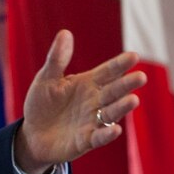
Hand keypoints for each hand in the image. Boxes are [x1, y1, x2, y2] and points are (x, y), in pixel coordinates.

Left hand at [14, 30, 145, 172]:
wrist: (31, 134)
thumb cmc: (41, 104)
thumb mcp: (46, 78)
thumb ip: (57, 58)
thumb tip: (65, 32)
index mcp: (88, 83)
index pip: (108, 71)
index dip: (120, 64)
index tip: (134, 56)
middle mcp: (95, 101)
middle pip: (114, 91)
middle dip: (127, 84)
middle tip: (141, 77)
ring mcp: (92, 121)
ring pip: (111, 113)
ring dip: (122, 107)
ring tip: (133, 100)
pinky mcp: (86, 141)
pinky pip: (99, 137)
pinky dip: (108, 134)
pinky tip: (116, 129)